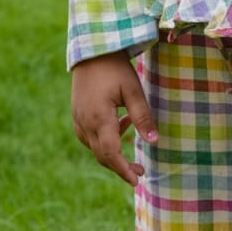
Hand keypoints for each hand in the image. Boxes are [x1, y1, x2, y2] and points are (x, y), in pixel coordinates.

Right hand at [71, 52, 156, 185]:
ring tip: (132, 150)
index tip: (137, 180)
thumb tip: (154, 141)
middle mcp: (85, 123)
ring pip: (95, 148)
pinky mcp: (77, 114)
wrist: (91, 49)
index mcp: (99, 118)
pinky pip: (89, 137)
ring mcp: (78, 119)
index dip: (123, 170)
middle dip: (121, 166)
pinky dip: (105, 140)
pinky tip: (120, 126)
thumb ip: (142, 117)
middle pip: (102, 155)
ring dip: (113, 154)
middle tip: (141, 171)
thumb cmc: (115, 68)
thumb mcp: (133, 90)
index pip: (111, 154)